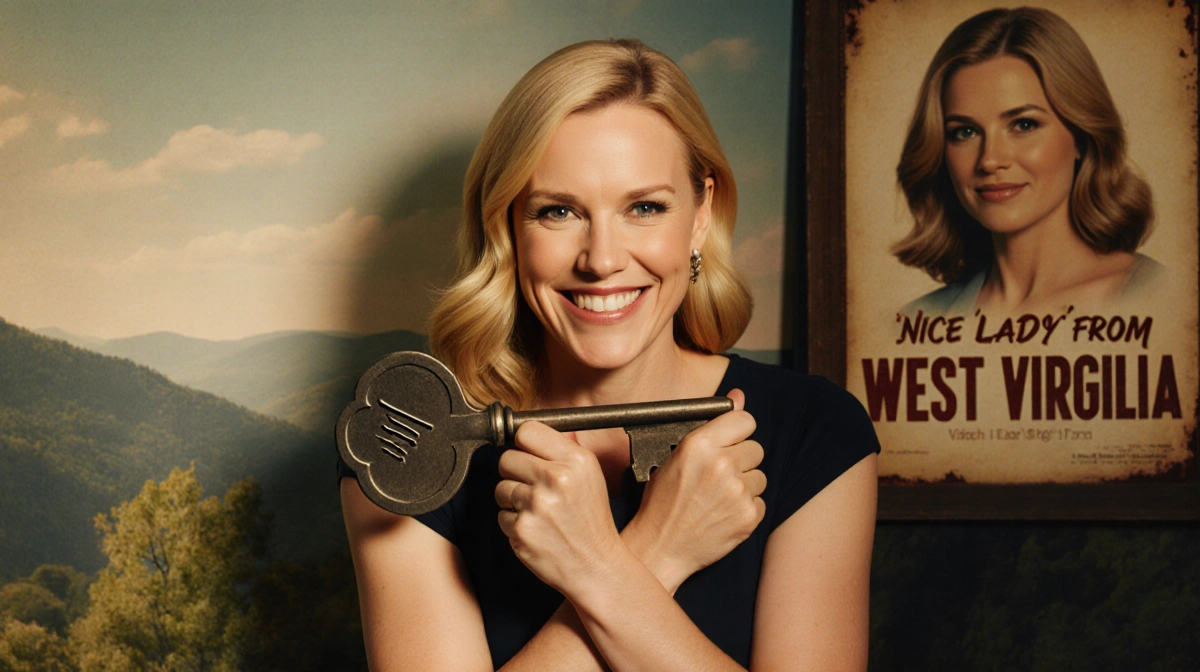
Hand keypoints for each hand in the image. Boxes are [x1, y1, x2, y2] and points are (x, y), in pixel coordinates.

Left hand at [494, 422, 624, 594]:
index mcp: (575, 461)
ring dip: (513, 500)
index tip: (527, 455)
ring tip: (538, 511)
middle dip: (515, 473)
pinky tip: (536, 529)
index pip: (527, 431)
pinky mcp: (521, 529)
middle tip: (534, 488)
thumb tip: (530, 431)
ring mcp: (537, 505)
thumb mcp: (591, 476)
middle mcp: (556, 479)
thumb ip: (564, 449)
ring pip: (500, 488)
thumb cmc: (591, 522)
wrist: (595, 566)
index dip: (523, 444)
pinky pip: (501, 515)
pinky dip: (513, 523)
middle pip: (506, 458)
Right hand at [623, 388, 765, 591]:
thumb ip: (712, 425)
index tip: (731, 441)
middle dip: (741, 460)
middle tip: (718, 475)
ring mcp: (737, 492)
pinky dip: (746, 508)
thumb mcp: (676, 455)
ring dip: (745, 485)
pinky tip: (723, 513)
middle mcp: (721, 465)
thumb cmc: (661, 502)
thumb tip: (740, 395)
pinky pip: (760, 502)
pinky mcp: (748, 517)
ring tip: (718, 496)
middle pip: (756, 448)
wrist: (660, 547)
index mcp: (699, 445)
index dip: (737, 431)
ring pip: (760, 476)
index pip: (744, 420)